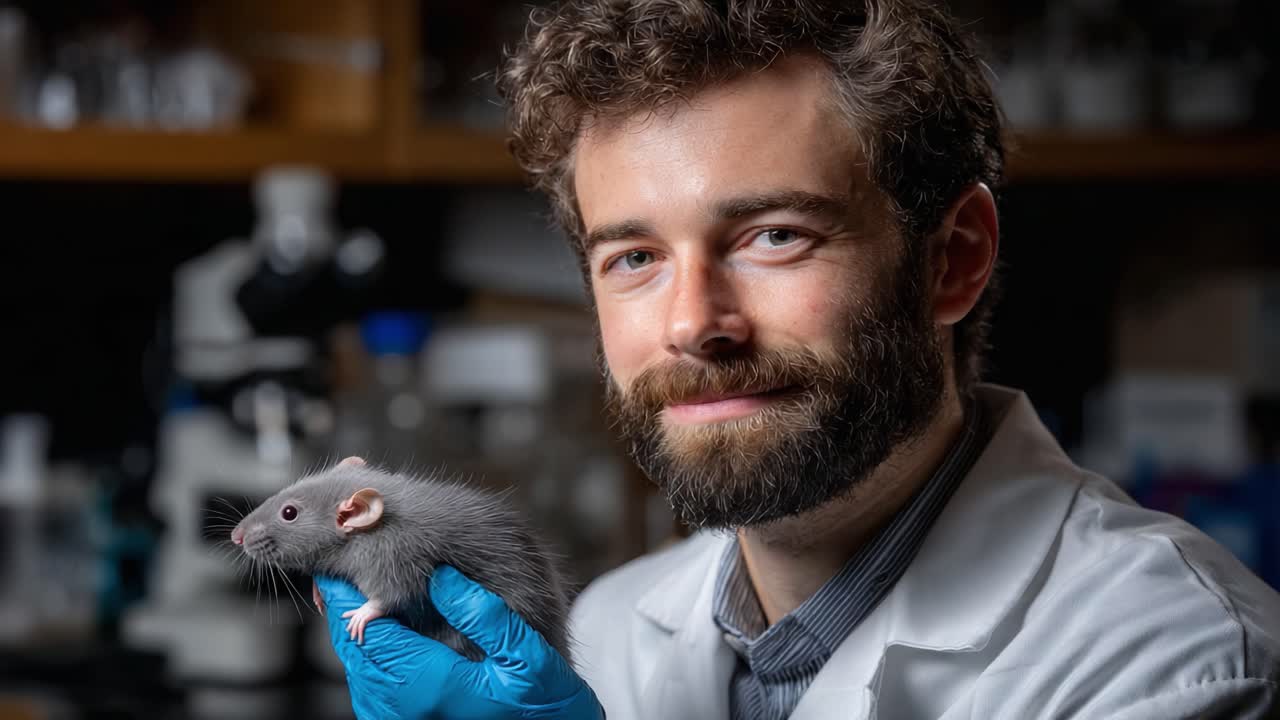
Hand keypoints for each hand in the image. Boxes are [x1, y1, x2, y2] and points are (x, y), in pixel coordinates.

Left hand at [315, 566, 603, 719]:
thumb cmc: (542, 706)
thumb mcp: (527, 655)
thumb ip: (484, 614)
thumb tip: (443, 577)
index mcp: (425, 683)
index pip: (366, 627)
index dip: (349, 589)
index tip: (348, 553)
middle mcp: (399, 706)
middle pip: (352, 642)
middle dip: (346, 601)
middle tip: (343, 562)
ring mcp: (393, 718)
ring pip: (357, 663)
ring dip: (355, 625)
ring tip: (358, 587)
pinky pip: (369, 682)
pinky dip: (369, 650)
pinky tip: (382, 628)